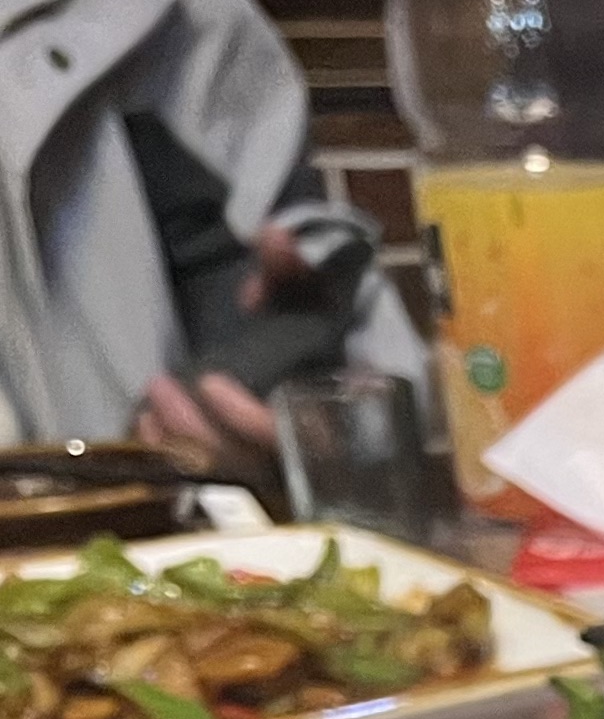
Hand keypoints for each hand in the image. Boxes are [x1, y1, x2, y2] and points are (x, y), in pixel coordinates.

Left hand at [132, 222, 334, 479]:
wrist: (326, 357)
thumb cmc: (323, 328)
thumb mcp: (314, 296)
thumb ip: (297, 270)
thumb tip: (273, 234)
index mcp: (340, 418)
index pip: (298, 441)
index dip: (250, 420)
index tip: (210, 381)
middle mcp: (314, 457)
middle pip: (254, 469)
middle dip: (200, 432)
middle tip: (161, 387)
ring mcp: (281, 472)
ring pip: (229, 481)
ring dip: (180, 445)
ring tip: (149, 405)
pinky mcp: (250, 477)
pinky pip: (210, 484)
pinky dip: (174, 459)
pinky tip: (148, 428)